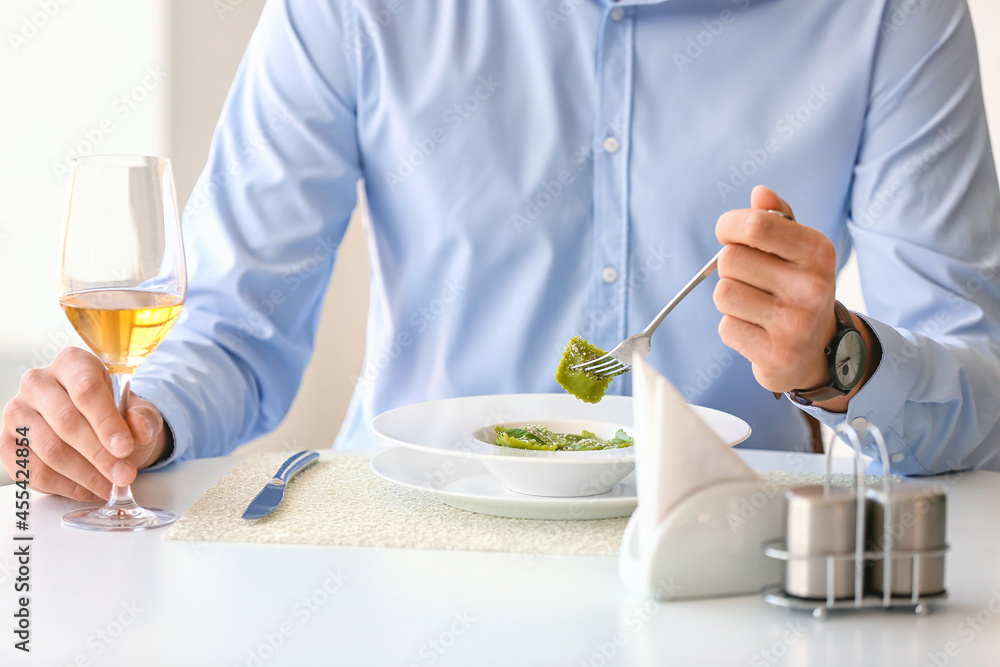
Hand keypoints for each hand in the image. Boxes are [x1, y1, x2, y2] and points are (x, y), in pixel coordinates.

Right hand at [1, 347, 169, 500]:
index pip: (86, 391)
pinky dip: (65, 486)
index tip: (125, 449)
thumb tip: (138, 429)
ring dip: (84, 475)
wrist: (94, 427)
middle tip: (123, 475)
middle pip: (67, 422)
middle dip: (99, 455)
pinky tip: (88, 489)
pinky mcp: (7, 443)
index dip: (107, 423)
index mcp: (72, 363)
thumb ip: (143, 418)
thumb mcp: (138, 410)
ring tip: (110, 485)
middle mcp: (37, 382)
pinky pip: (34, 471)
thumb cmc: (114, 414)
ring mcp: (17, 412)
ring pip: (50, 450)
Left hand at [714, 186, 839, 396]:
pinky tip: (756, 329)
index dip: (729, 226)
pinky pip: (726, 327)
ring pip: (723, 294)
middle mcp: (811, 286)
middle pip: (729, 260)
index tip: (728, 233)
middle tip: (751, 279)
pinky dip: (733, 327)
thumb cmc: (799, 291)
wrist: (821, 351)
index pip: (755, 225)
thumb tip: (760, 193)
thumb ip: (778, 220)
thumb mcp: (799, 252)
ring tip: (754, 305)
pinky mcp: (776, 353)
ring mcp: (795, 322)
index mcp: (817, 252)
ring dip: (730, 299)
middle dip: (730, 268)